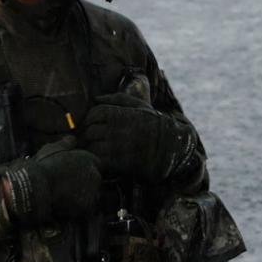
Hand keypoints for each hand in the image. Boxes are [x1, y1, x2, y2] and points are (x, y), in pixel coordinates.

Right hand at [6, 145, 102, 223]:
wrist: (37, 187)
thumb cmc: (43, 166)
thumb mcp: (53, 149)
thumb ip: (66, 144)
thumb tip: (72, 139)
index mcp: (90, 159)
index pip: (95, 165)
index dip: (83, 170)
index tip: (72, 174)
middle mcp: (95, 175)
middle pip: (93, 181)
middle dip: (83, 183)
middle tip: (66, 186)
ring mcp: (92, 192)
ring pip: (89, 195)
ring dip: (80, 196)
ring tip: (63, 196)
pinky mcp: (86, 207)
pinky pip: (83, 208)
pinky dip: (76, 208)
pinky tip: (63, 205)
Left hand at [78, 98, 198, 185]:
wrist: (171, 148)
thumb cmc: (154, 124)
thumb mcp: (139, 105)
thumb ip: (117, 98)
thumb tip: (96, 98)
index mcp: (118, 113)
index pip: (93, 114)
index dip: (92, 119)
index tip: (97, 125)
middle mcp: (115, 129)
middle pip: (90, 131)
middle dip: (91, 135)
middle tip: (97, 139)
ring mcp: (115, 146)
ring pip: (92, 147)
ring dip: (94, 148)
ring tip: (102, 149)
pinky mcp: (117, 162)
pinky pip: (99, 160)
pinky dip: (99, 159)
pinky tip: (107, 158)